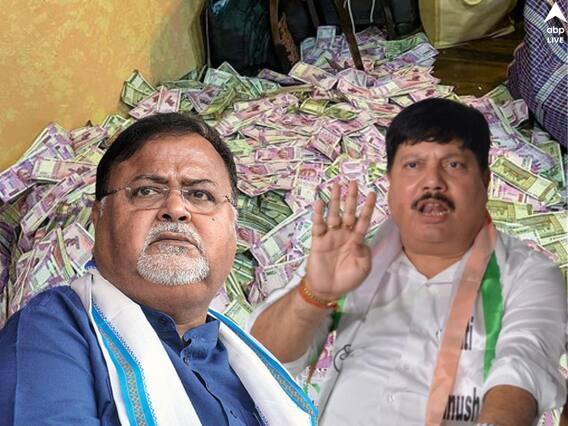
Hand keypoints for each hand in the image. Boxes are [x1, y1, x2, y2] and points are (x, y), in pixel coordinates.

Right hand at [305, 180, 376, 300]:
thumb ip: (364, 253)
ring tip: (336, 186)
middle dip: (351, 198)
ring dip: (334, 200)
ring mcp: (330, 236)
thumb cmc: (348, 279)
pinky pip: (318, 225)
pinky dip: (318, 214)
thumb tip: (359, 240)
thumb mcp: (363, 268)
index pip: (363, 220)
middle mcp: (344, 234)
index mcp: (356, 240)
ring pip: (333, 214)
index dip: (368, 207)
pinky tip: (319, 202)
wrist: (328, 289)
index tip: (372, 193)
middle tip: (353, 183)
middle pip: (349, 212)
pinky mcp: (318, 240)